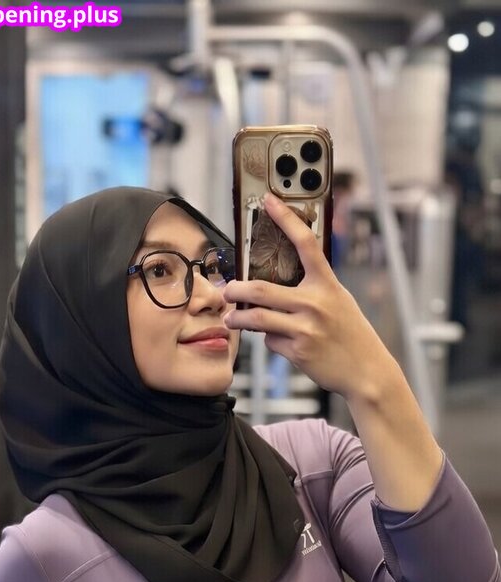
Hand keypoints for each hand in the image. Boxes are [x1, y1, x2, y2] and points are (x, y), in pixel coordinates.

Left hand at [222, 191, 395, 401]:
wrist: (366, 370)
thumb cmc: (351, 333)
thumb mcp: (339, 300)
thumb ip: (312, 288)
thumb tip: (277, 283)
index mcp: (327, 284)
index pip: (305, 243)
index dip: (286, 219)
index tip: (269, 201)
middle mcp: (315, 302)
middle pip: (260, 289)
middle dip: (236, 289)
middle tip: (227, 290)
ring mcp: (305, 328)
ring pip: (256, 318)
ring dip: (237, 319)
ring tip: (231, 319)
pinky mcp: (298, 350)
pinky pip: (270, 341)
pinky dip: (269, 340)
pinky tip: (279, 341)